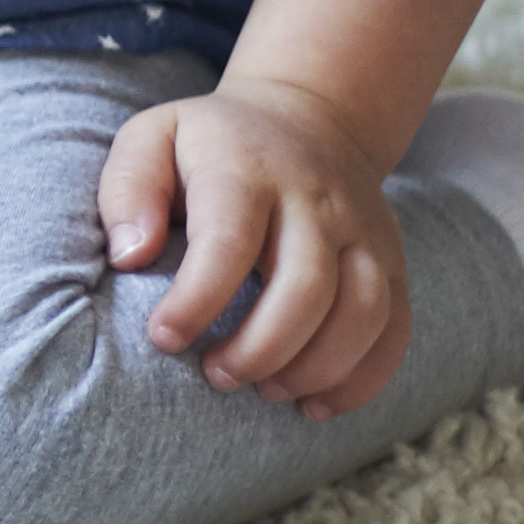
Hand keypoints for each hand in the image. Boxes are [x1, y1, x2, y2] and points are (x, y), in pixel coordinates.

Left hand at [102, 78, 414, 418]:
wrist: (310, 118)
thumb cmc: (211, 145)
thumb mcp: (152, 139)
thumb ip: (128, 191)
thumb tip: (128, 256)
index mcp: (248, 170)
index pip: (230, 241)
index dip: (197, 300)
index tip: (164, 339)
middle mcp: (316, 202)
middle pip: (307, 287)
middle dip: (260, 348)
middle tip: (216, 376)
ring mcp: (364, 233)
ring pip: (363, 311)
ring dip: (316, 368)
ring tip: (264, 390)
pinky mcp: (392, 262)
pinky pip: (395, 328)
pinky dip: (363, 378)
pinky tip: (316, 404)